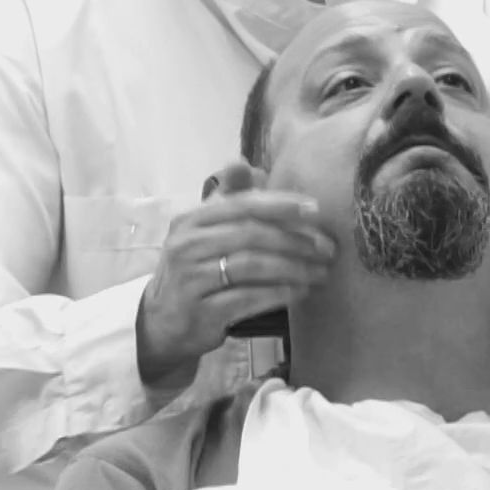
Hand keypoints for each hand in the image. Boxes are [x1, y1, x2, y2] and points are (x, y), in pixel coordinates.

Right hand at [135, 163, 334, 387]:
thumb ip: (227, 200)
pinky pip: (250, 298)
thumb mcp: (202, 233)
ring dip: (295, 268)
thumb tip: (247, 165)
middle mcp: (186, 246)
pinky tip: (301, 291)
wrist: (162, 324)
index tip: (315, 210)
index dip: (282, 205)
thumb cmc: (193, 272)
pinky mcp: (202, 313)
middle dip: (296, 240)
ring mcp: (192, 280)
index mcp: (190, 221)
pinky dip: (281, 293)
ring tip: (320, 272)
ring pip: (253, 266)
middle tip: (327, 249)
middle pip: (252, 234)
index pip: (242, 205)